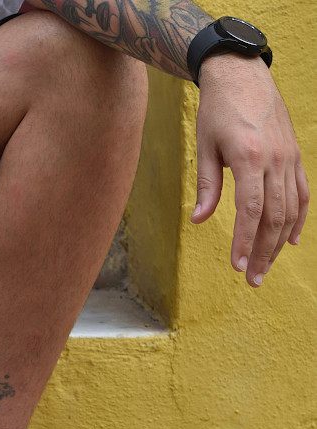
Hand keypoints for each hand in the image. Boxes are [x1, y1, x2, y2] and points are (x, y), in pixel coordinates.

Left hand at [192, 53, 308, 286]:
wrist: (242, 76)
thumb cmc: (217, 111)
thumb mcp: (204, 147)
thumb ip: (206, 186)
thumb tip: (199, 221)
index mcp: (250, 157)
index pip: (251, 210)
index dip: (245, 241)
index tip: (237, 266)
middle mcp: (276, 159)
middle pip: (273, 216)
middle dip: (262, 251)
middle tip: (251, 279)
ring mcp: (290, 158)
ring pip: (290, 209)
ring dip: (278, 242)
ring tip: (265, 267)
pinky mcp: (295, 156)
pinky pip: (301, 194)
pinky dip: (297, 219)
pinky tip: (291, 240)